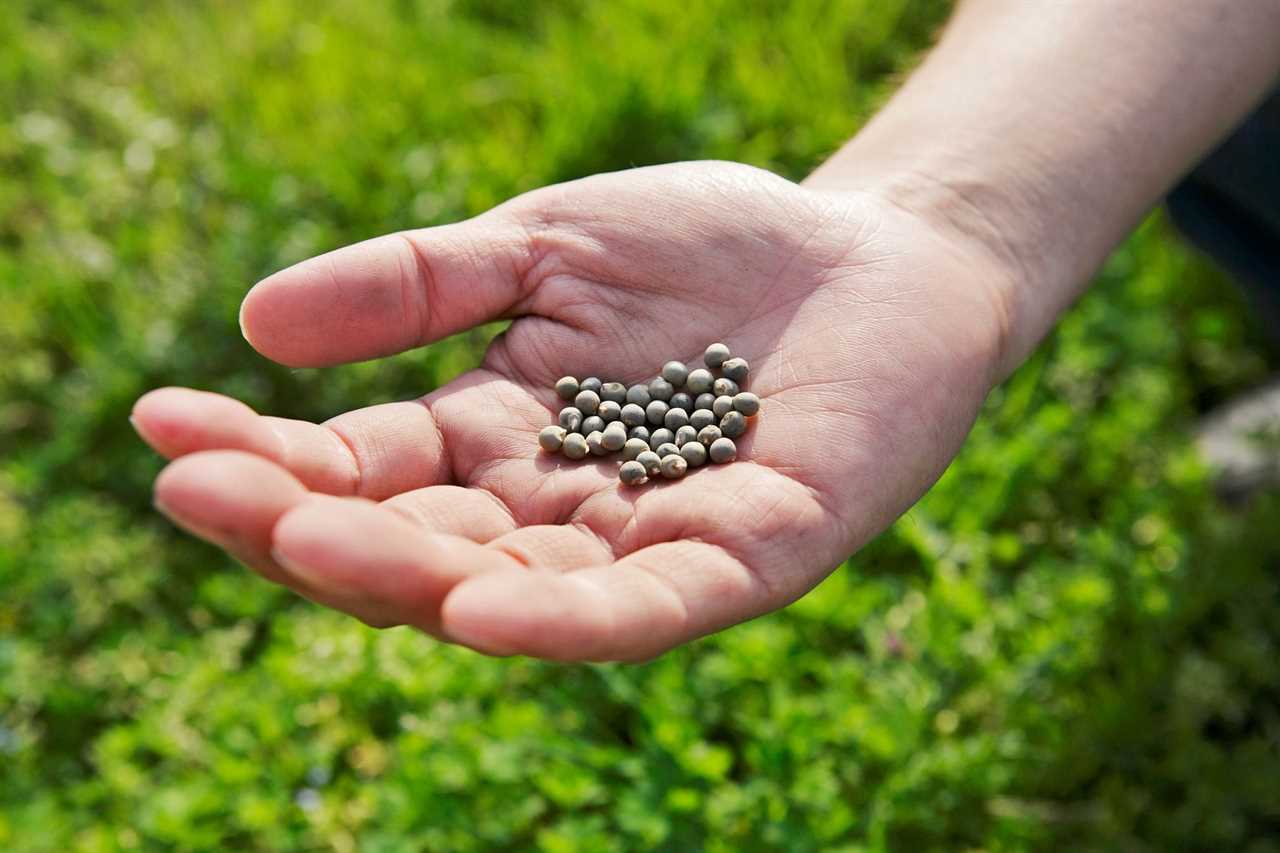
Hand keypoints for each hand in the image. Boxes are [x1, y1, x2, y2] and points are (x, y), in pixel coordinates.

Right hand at [131, 161, 1011, 660]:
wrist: (873, 252)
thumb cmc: (711, 248)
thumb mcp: (545, 243)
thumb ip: (420, 283)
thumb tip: (256, 321)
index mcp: (498, 439)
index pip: (361, 470)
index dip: (264, 458)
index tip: (159, 425)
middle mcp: (557, 511)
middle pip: (416, 547)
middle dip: (308, 526)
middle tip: (205, 493)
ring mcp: (649, 544)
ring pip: (512, 590)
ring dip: (410, 576)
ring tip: (309, 540)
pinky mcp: (751, 557)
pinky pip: (649, 606)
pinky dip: (567, 615)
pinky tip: (483, 607)